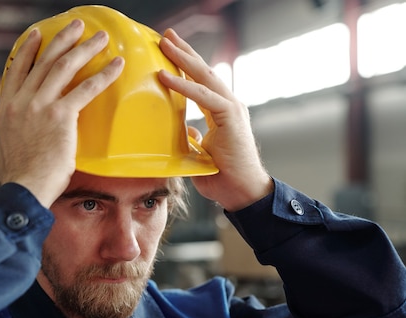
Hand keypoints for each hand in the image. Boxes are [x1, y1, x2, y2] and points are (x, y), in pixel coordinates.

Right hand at [0, 19, 124, 207]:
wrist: (25, 188)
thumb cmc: (14, 176)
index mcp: (7, 109)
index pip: (17, 71)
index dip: (28, 50)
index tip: (38, 35)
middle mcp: (22, 101)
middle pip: (44, 62)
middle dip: (62, 40)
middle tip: (77, 25)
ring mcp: (41, 106)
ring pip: (64, 67)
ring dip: (84, 48)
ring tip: (101, 37)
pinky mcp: (61, 116)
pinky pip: (86, 89)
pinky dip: (103, 75)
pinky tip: (116, 65)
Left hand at [158, 29, 272, 211]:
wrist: (242, 192)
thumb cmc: (223, 176)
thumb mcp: (199, 154)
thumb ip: (193, 138)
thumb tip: (184, 129)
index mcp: (221, 112)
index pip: (201, 83)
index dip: (186, 66)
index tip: (169, 52)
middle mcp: (228, 105)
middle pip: (204, 71)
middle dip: (185, 52)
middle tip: (166, 35)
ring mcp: (232, 109)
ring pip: (205, 77)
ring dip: (183, 59)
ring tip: (165, 44)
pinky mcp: (230, 117)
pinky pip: (203, 96)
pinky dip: (183, 86)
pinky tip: (166, 76)